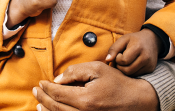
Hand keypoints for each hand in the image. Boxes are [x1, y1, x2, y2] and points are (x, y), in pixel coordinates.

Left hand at [32, 61, 158, 110]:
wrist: (138, 100)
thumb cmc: (118, 82)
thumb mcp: (97, 69)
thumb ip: (75, 71)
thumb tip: (57, 79)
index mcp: (86, 99)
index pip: (58, 94)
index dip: (46, 88)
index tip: (40, 82)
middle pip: (56, 108)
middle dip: (43, 98)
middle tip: (35, 90)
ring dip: (48, 110)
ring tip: (39, 103)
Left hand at [105, 30, 161, 75]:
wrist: (151, 40)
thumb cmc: (134, 39)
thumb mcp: (123, 40)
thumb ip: (114, 49)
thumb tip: (107, 60)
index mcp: (138, 48)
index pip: (124, 60)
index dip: (117, 59)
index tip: (119, 54)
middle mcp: (145, 58)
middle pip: (127, 70)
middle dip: (120, 66)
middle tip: (120, 60)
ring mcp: (149, 65)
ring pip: (132, 74)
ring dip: (125, 70)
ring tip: (125, 62)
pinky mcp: (150, 70)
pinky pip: (137, 75)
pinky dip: (131, 71)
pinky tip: (131, 64)